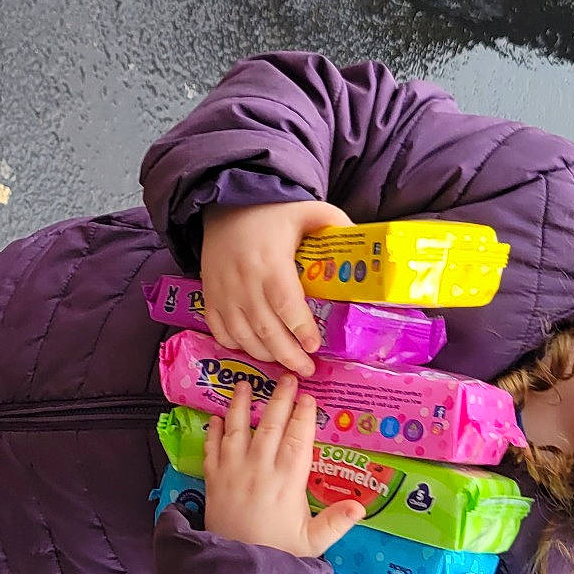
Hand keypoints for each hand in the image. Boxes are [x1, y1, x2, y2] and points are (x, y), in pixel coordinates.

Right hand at [199, 198, 351, 376]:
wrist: (226, 203)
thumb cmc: (272, 211)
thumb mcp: (308, 211)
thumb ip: (335, 224)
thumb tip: (364, 244)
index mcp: (271, 262)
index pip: (286, 303)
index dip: (301, 329)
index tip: (314, 346)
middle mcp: (244, 281)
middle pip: (266, 328)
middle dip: (288, 355)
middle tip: (307, 370)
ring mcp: (223, 291)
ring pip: (243, 335)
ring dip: (265, 355)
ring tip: (285, 364)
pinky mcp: (209, 296)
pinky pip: (220, 330)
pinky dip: (237, 345)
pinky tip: (255, 349)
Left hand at [201, 378, 363, 557]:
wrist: (235, 568)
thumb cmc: (278, 552)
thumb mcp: (311, 542)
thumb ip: (335, 523)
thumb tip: (361, 507)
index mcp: (287, 483)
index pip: (298, 440)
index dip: (303, 417)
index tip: (308, 397)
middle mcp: (259, 470)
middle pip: (270, 426)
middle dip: (279, 399)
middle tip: (286, 378)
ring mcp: (233, 472)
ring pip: (237, 430)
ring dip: (241, 405)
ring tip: (245, 384)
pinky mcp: (212, 480)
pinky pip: (212, 449)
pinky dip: (214, 431)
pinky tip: (217, 417)